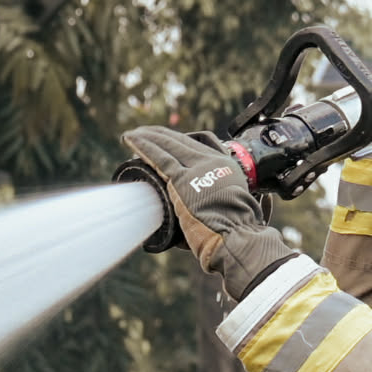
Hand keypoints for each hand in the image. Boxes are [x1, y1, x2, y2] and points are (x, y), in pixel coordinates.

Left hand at [117, 125, 296, 301]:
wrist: (239, 238)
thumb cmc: (240, 235)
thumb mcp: (240, 211)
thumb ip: (228, 207)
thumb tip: (219, 217)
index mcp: (228, 167)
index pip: (204, 143)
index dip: (185, 140)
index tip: (172, 140)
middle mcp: (213, 162)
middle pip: (183, 140)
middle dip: (162, 136)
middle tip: (146, 133)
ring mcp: (197, 168)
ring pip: (168, 144)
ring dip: (148, 137)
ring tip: (133, 134)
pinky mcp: (181, 179)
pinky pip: (158, 156)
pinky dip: (142, 145)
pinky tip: (130, 139)